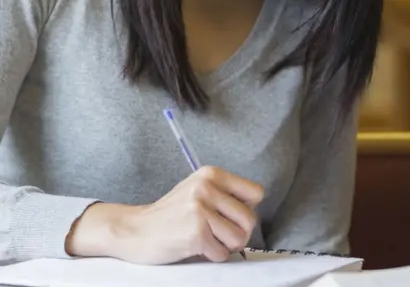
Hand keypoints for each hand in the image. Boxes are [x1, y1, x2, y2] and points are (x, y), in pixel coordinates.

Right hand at [66, 166, 263, 263]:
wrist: (133, 230)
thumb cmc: (169, 215)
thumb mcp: (197, 191)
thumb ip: (224, 195)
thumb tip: (253, 214)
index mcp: (212, 175)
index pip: (256, 193)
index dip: (247, 209)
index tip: (231, 216)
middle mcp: (207, 188)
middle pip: (250, 219)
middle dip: (238, 233)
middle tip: (220, 236)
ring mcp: (200, 210)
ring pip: (239, 237)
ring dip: (226, 246)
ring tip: (209, 241)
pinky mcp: (195, 233)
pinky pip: (221, 253)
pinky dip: (211, 256)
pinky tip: (195, 248)